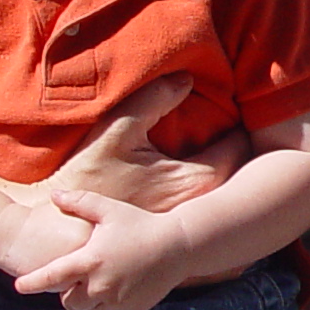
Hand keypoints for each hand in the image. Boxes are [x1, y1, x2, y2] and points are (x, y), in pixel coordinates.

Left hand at [11, 191, 193, 309]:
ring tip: (100, 280)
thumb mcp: (110, 210)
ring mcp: (116, 301)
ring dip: (88, 300)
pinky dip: (107, 304)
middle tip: (78, 278)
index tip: (18, 286)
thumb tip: (54, 195)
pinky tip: (117, 286)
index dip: (32, 283)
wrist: (178, 246)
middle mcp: (100, 285)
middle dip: (68, 293)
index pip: (51, 278)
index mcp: (90, 260)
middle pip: (68, 302)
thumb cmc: (141, 224)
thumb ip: (79, 202)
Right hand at [43, 73, 240, 214]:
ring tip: (223, 138)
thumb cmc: (88, 181)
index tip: (240, 104)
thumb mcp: (116, 131)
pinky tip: (200, 166)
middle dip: (241, 142)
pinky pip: (210, 201)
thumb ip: (153, 101)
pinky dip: (215, 184)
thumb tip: (186, 79)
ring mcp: (193, 220)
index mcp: (196, 179)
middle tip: (240, 118)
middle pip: (241, 167)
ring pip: (227, 185)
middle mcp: (203, 203)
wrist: (63, 230)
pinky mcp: (180, 229)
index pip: (241, 145)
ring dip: (229, 163)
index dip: (245, 123)